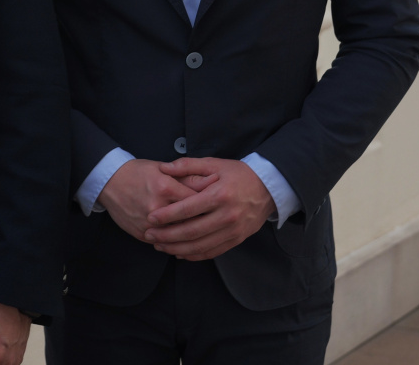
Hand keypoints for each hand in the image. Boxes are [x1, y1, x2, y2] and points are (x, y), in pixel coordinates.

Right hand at [97, 158, 210, 241]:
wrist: (109, 182)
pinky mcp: (141, 233)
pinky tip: (185, 242)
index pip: (196, 201)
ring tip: (204, 235)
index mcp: (165, 187)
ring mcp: (148, 223)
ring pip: (178, 236)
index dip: (211, 206)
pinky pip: (164, 243)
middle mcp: (157, 207)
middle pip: (190, 221)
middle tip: (217, 224)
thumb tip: (212, 181)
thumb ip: (187, 176)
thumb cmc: (138, 172)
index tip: (220, 208)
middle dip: (205, 223)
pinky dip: (175, 244)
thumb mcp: (162, 168)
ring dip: (192, 237)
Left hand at [143, 158, 274, 260]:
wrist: (269, 188)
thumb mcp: (214, 163)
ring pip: (201, 245)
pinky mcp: (237, 239)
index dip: (167, 215)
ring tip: (159, 246)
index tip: (150, 218)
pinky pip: (212, 252)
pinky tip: (179, 252)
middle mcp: (227, 216)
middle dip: (167, 235)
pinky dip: (194, 255)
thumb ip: (188, 165)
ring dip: (177, 248)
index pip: (188, 209)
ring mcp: (233, 230)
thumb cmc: (238, 174)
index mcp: (219, 195)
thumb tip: (164, 168)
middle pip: (192, 231)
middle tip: (150, 235)